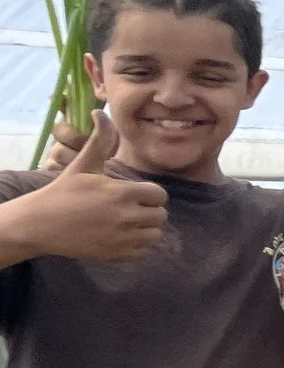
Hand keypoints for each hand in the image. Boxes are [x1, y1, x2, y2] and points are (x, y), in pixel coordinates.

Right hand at [14, 118, 165, 259]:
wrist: (40, 224)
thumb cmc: (63, 192)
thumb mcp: (83, 165)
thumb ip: (100, 141)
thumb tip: (101, 112)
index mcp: (121, 193)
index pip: (159, 195)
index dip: (149, 193)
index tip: (133, 193)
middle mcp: (126, 217)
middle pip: (160, 215)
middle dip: (149, 210)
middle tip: (130, 208)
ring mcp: (122, 238)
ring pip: (155, 234)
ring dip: (146, 228)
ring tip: (127, 221)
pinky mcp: (116, 255)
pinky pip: (144, 251)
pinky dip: (137, 245)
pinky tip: (120, 235)